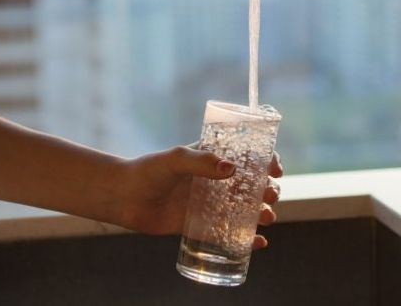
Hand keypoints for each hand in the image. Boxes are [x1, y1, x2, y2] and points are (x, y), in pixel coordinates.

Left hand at [115, 145, 282, 248]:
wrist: (125, 198)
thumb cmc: (149, 172)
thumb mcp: (176, 159)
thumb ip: (201, 161)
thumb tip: (232, 170)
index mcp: (214, 158)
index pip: (249, 156)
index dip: (268, 161)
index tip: (275, 168)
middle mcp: (216, 181)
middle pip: (254, 185)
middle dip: (269, 190)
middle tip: (269, 195)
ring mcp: (211, 204)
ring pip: (247, 210)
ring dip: (263, 214)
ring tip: (266, 218)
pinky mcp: (203, 226)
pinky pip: (231, 233)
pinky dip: (248, 239)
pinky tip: (259, 243)